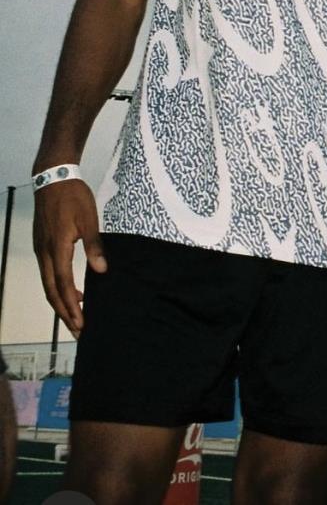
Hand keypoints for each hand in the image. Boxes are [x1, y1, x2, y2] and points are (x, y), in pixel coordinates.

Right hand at [32, 180, 105, 336]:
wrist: (52, 178)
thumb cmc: (73, 197)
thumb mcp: (89, 219)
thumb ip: (95, 245)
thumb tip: (101, 270)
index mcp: (57, 249)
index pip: (63, 285)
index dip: (72, 306)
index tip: (81, 323)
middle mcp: (45, 254)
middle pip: (52, 291)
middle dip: (64, 313)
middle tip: (79, 331)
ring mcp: (41, 250)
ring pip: (48, 284)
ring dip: (60, 302)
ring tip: (76, 316)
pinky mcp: (42, 245)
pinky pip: (48, 273)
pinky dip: (58, 287)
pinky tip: (72, 289)